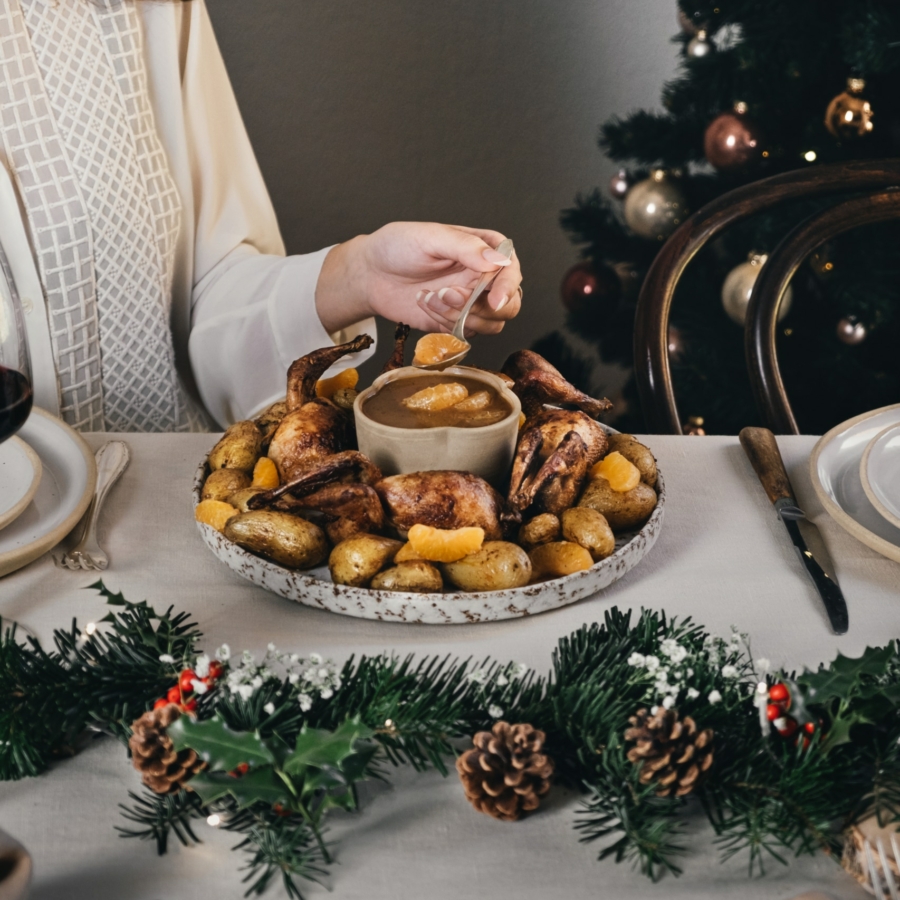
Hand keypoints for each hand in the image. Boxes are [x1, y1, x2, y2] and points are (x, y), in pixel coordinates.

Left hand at [315, 222, 522, 336]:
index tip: (494, 300)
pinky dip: (446, 324)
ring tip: (432, 296)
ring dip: (461, 316)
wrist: (371, 274)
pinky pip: (467, 334)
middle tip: (451, 295)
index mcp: (485, 249)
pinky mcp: (457, 322)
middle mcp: (484, 277)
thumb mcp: (431, 237)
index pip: (511, 270)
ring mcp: (471, 302)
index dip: (507, 287)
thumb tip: (497, 260)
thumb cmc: (398, 246)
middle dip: (484, 308)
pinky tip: (426, 304)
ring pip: (491, 324)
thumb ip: (465, 248)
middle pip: (510, 304)